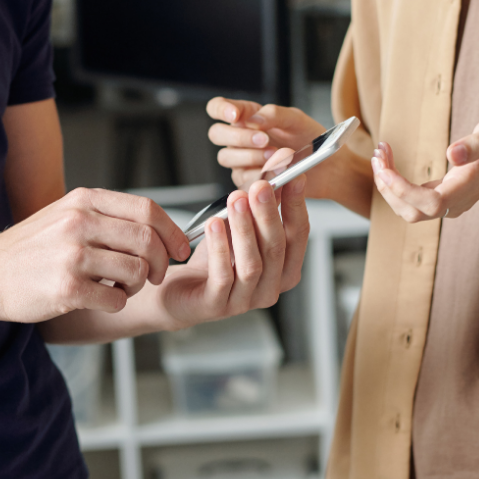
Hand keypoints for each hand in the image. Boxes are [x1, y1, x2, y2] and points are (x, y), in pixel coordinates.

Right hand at [0, 188, 190, 322]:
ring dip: (137, 286)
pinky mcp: (67, 288)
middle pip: (148, 241)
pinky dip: (116, 303)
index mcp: (84, 201)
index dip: (172, 231)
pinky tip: (99, 299)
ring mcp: (73, 255)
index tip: (181, 249)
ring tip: (118, 288)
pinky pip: (116, 299)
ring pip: (137, 271)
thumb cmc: (28, 249)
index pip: (147, 209)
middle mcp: (80, 223)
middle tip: (155, 276)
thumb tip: (154, 227)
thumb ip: (105, 216)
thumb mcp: (65, 215)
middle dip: (161, 263)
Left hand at [156, 177, 309, 327]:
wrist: (180, 290)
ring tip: (236, 201)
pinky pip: (223, 276)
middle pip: (276, 249)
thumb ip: (260, 205)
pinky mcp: (217, 305)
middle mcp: (270, 289)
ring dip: (245, 229)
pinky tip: (214, 224)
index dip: (297, 206)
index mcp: (284, 271)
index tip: (294, 178)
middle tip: (260, 187)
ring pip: (252, 264)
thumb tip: (276, 172)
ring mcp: (245, 301)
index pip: (298, 237)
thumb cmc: (214, 261)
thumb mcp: (240, 229)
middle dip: (268, 214)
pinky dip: (219, 248)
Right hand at [206, 97, 327, 191]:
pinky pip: (242, 179)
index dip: (221, 109)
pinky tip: (277, 172)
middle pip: (217, 134)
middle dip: (239, 137)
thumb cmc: (309, 139)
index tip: (235, 115)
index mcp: (248, 116)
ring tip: (276, 157)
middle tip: (264, 140)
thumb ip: (275, 114)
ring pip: (226, 157)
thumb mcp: (296, 120)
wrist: (325, 167)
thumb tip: (254, 120)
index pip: (219, 108)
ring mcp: (241, 160)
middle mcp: (239, 138)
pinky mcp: (248, 181)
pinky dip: (259, 175)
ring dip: (250, 157)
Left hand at [371, 114, 478, 221]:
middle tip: (378, 154)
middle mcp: (457, 202)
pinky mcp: (442, 198)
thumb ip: (476, 142)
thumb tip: (452, 154)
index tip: (385, 168)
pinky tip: (388, 160)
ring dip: (388, 186)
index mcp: (469, 186)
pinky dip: (395, 183)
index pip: (432, 204)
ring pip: (409, 209)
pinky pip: (412, 200)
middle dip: (388, 188)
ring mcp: (450, 204)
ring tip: (380, 154)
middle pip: (413, 212)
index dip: (404, 191)